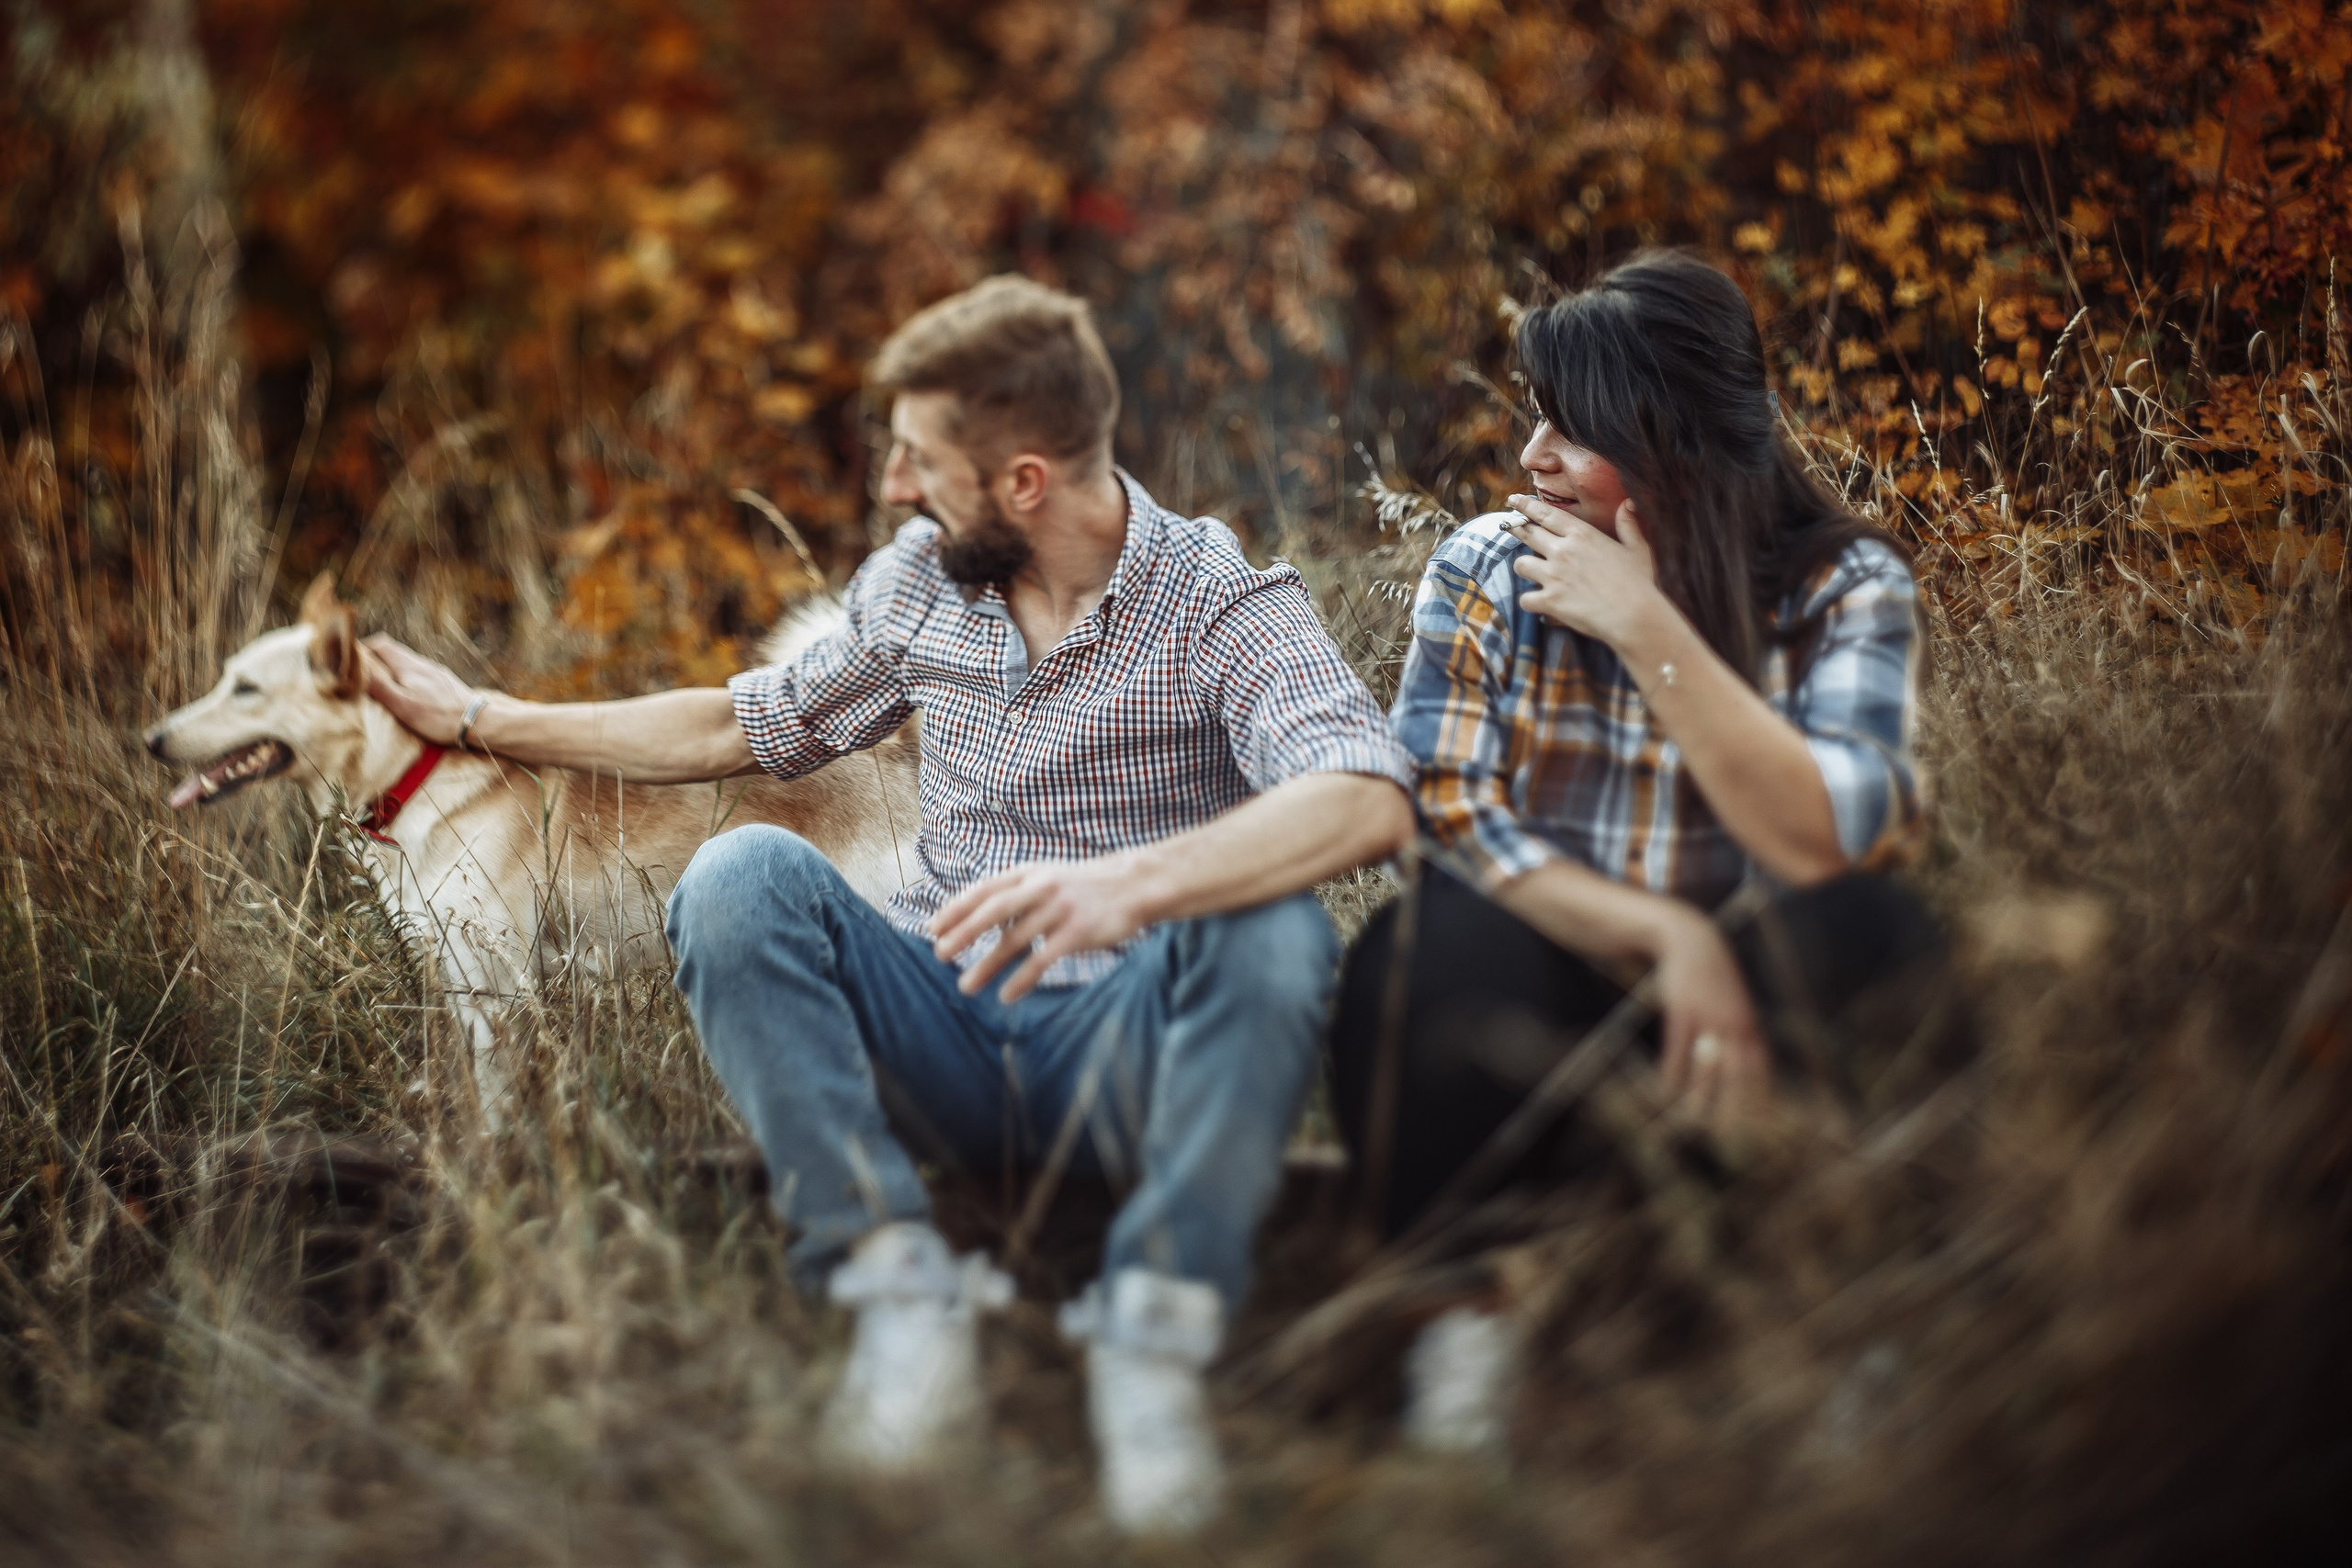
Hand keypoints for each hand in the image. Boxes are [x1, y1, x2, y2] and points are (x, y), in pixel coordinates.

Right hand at [363, 635, 479, 744]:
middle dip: (375, 658)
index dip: (364, 647)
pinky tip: (408, 691)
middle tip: (362, 673)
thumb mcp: (403, 705)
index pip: (381, 644)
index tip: (351, 660)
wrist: (479, 722)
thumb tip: (358, 668)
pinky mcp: (445, 681)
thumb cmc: (439, 717)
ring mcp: (435, 672)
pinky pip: (420, 672)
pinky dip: (407, 676)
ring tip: (382, 684)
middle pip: (394, 651)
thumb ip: (380, 686)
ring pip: (408, 662)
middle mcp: (422, 664)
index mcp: (409, 667)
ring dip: (392, 668)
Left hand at [928, 855, 1156, 1002]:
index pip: (984, 890)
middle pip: (993, 911)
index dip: (956, 909)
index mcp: (1029, 873)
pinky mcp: (1079, 931)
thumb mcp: (1047, 879)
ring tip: (966, 986)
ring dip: (987, 965)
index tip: (932, 929)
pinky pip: (1043, 958)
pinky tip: (1006, 996)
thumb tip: (978, 921)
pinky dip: (1022, 979)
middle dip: (963, 933)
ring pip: (1015, 939)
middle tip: (940, 955)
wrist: (1135, 886)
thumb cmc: (1084, 888)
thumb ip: (1015, 895)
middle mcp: (1041, 887)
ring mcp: (1060, 909)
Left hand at [1504, 494, 1665, 649]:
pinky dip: (1529, 602)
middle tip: (1506, 526)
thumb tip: (1628, 504)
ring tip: (1531, 571)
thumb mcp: (1638, 549)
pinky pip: (1525, 598)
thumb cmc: (1639, 582)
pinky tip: (1538, 603)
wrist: (1634, 616)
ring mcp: (1553, 575)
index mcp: (1582, 534)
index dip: (1526, 505)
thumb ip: (1629, 525)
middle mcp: (1563, 551)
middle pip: (1527, 533)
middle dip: (1514, 528)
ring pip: (1520, 564)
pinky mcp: (1549, 600)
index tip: (1513, 499)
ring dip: (1524, 567)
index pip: (1546, 513)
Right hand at [1650, 908, 1771, 1128]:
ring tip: (1693, 1118)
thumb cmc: (1713, 975)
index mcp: (1749, 1023)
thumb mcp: (1734, 1001)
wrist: (1692, 940)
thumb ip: (1742, 1028)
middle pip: (1737, 1074)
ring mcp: (1709, 1017)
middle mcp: (1734, 1023)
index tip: (1760, 1125)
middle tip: (1727, 1134)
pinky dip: (1673, 1069)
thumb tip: (1750, 1058)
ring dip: (1699, 1094)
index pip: (1760, 1068)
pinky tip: (1666, 1087)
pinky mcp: (1683, 1010)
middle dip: (1733, 1106)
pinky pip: (1679, 1047)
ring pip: (1706, 1065)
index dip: (1761, 1097)